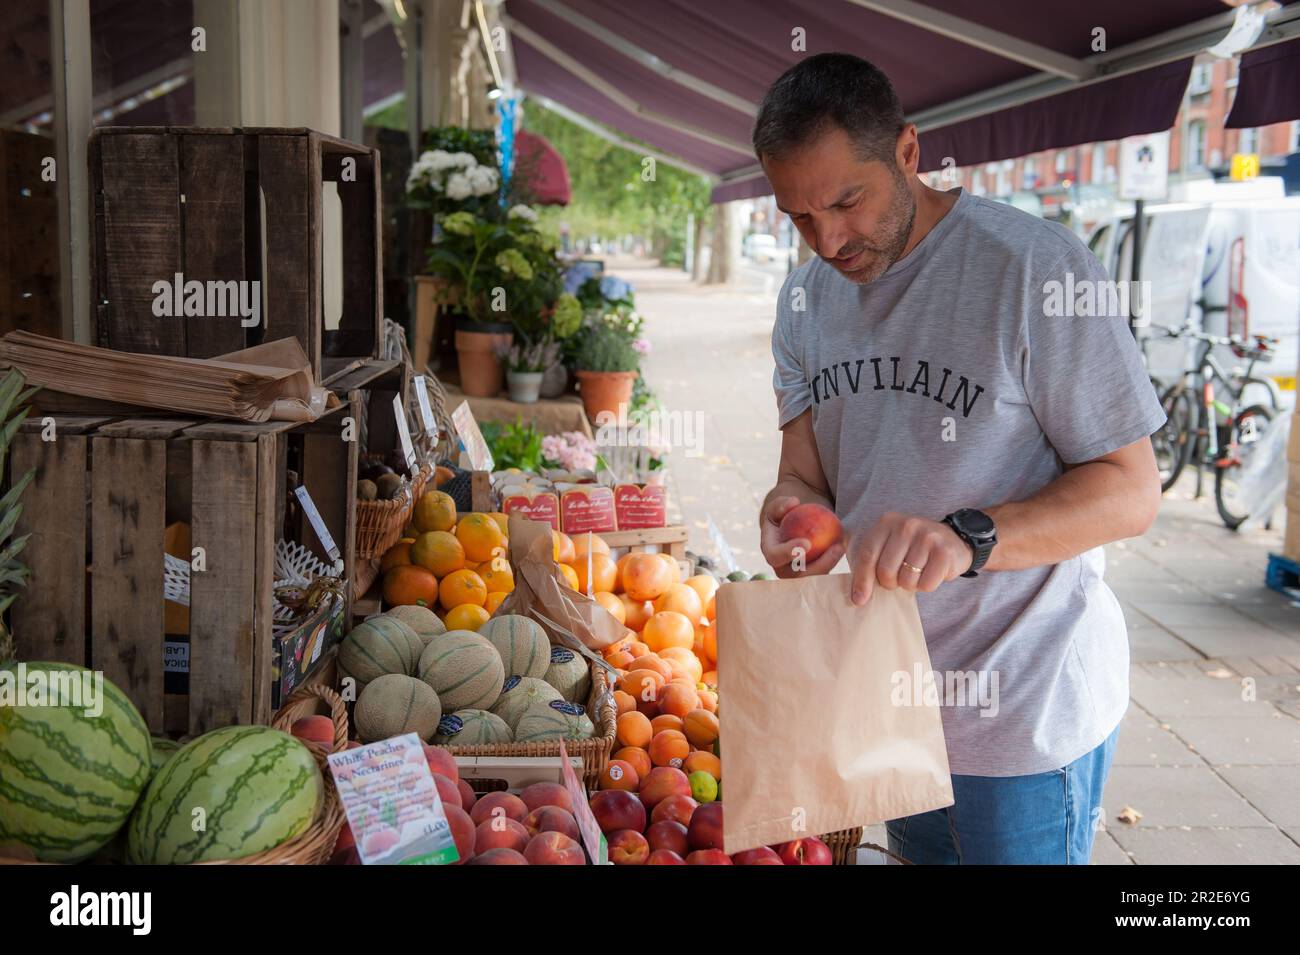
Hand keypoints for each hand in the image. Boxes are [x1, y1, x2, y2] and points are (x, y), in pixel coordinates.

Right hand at [760, 495, 844, 577]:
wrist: (795, 521)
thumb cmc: (786, 511)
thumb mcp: (780, 504)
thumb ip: (782, 503)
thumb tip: (793, 502)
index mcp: (770, 551)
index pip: (775, 557)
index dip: (788, 553)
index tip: (807, 543)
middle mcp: (782, 567)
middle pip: (797, 575)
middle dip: (817, 566)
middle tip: (835, 548)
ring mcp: (798, 573)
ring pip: (814, 577)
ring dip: (829, 565)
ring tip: (841, 547)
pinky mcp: (813, 572)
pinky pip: (823, 571)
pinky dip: (833, 561)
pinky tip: (843, 547)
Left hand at [849, 512, 971, 604]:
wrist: (953, 539)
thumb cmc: (912, 548)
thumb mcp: (888, 546)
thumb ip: (868, 564)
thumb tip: (857, 598)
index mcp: (887, 523)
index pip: (867, 555)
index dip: (861, 580)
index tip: (859, 600)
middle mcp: (906, 526)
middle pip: (885, 570)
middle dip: (890, 583)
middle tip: (899, 577)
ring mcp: (927, 537)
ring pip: (906, 580)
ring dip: (910, 584)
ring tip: (917, 571)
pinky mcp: (944, 553)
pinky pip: (926, 584)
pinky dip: (927, 585)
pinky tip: (931, 572)